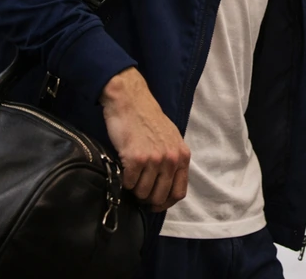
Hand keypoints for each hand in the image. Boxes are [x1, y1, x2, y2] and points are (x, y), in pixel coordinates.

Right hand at [100, 67, 189, 212]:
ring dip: (134, 189)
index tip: (154, 203)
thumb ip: (173, 160)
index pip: (179, 192)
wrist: (130, 101)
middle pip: (160, 196)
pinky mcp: (137, 158)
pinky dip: (123, 181)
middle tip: (138, 188)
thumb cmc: (148, 119)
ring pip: (143, 193)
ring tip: (130, 175)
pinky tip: (122, 169)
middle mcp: (172, 159)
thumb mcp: (170, 139)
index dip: (165, 202)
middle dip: (147, 198)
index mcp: (183, 155)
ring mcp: (155, 160)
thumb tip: (166, 186)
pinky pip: (129, 183)